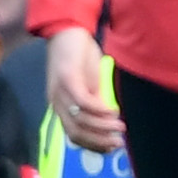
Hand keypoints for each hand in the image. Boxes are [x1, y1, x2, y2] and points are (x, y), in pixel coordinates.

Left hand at [47, 29, 125, 153]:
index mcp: (61, 106)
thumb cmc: (81, 56)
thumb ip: (96, 103)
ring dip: (102, 127)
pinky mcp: (67, 79)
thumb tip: (108, 123)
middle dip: (99, 141)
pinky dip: (100, 110)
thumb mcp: (90, 85)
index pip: (74, 136)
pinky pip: (83, 102)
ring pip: (80, 120)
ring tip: (120, 127)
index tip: (112, 148)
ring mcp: (60, 92)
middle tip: (118, 143)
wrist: (69, 29)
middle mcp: (56, 103)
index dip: (93, 146)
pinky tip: (113, 111)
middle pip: (75, 133)